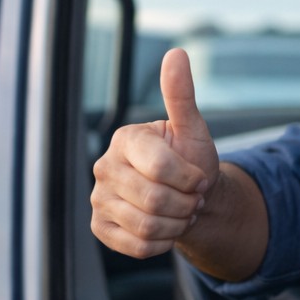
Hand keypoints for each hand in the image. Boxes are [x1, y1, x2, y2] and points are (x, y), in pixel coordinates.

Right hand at [90, 49, 219, 257]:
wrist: (187, 198)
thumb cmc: (190, 160)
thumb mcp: (192, 129)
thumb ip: (181, 95)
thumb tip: (176, 53)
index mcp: (125, 138)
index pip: (160, 168)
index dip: (191, 179)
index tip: (200, 177)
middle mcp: (104, 166)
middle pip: (154, 200)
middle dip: (186, 204)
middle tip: (193, 198)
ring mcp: (98, 198)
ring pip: (147, 226)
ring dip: (177, 225)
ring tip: (181, 212)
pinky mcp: (99, 227)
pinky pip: (136, 246)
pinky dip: (161, 243)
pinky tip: (166, 228)